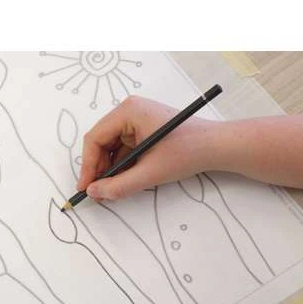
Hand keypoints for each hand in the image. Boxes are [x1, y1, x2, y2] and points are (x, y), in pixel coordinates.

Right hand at [77, 95, 217, 199]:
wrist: (217, 146)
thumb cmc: (187, 152)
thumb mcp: (150, 173)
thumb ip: (118, 186)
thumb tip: (93, 192)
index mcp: (128, 111)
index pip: (94, 139)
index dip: (88, 166)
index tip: (86, 188)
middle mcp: (129, 111)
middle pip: (101, 142)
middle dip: (99, 168)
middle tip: (98, 192)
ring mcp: (136, 120)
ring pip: (111, 148)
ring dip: (110, 169)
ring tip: (112, 188)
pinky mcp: (143, 130)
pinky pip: (123, 149)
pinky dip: (121, 166)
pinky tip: (124, 180)